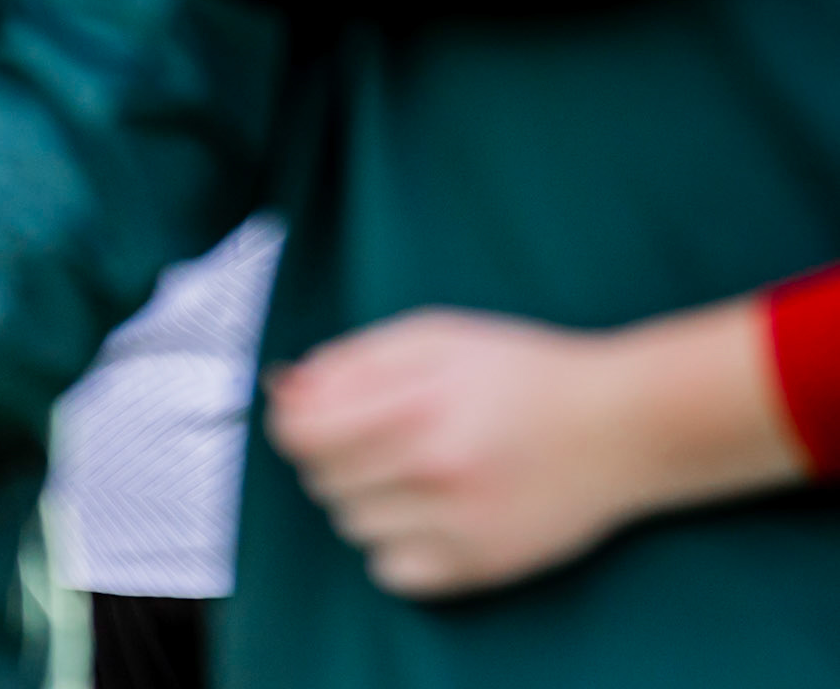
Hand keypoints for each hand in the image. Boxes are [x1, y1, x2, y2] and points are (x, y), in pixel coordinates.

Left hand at [265, 301, 800, 598]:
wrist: (619, 427)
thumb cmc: (526, 371)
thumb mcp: (438, 336)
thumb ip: (357, 359)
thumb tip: (289, 386)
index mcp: (420, 404)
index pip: (306, 434)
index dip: (291, 420)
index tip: (298, 412)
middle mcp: (435, 471)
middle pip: (324, 480)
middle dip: (331, 452)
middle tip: (372, 429)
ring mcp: (457, 527)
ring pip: (352, 525)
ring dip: (362, 495)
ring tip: (408, 466)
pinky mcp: (478, 569)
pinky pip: (390, 571)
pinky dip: (394, 543)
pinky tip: (427, 509)